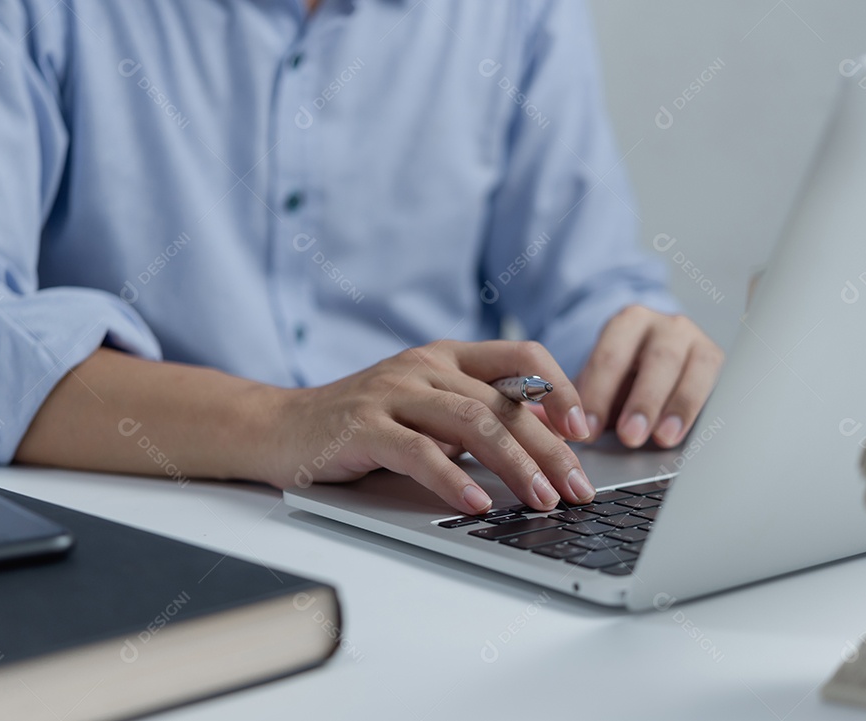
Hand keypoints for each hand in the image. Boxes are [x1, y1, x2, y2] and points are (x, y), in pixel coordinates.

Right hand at [268, 340, 596, 514]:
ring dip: (515, 465)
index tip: (585, 432)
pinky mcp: (363, 426)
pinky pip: (419, 452)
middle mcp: (423, 366)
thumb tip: (545, 437)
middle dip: (550, 448)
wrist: (279, 427)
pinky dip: (453, 480)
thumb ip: (475, 414)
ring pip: (471, 422)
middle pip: (504, 402)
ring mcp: (392, 393)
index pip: (522, 358)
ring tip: (542, 500)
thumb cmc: (360, 424)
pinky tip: (476, 504)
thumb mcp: (426, 409)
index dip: (561, 390)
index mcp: (446, 357)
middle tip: (578, 488)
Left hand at [576, 306, 723, 447]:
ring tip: (662, 438)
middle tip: (629, 436)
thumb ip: (590, 403)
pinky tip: (690, 433)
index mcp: (628, 322)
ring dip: (678, 407)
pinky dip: (701, 410)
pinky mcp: (717, 360)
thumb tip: (575, 433)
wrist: (657, 362)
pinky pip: (717, 385)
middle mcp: (666, 325)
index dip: (598, 395)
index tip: (588, 430)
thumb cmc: (627, 376)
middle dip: (643, 402)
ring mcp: (696, 340)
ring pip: (693, 370)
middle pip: (657, 360)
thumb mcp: (604, 382)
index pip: (610, 356)